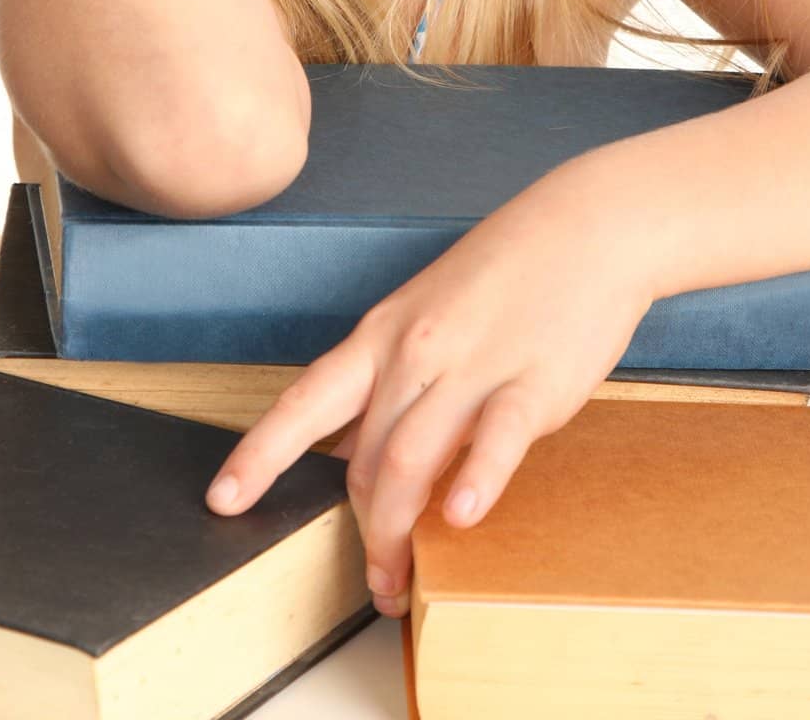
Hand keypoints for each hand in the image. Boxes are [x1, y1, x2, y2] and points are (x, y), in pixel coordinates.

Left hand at [204, 162, 655, 616]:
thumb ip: (391, 382)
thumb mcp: (426, 314)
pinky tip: (460, 516)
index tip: (222, 500)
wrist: (587, 225)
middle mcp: (414, 351)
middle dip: (361, 531)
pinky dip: (474, 480)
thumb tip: (353, 448)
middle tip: (376, 583)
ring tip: (402, 581)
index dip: (259, 455)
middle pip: (363, 457)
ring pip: (411, 457)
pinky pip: (495, 436)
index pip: (304, 403)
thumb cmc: (507, 272)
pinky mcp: (533, 380)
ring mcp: (472, 365)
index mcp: (382, 335)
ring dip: (400, 531)